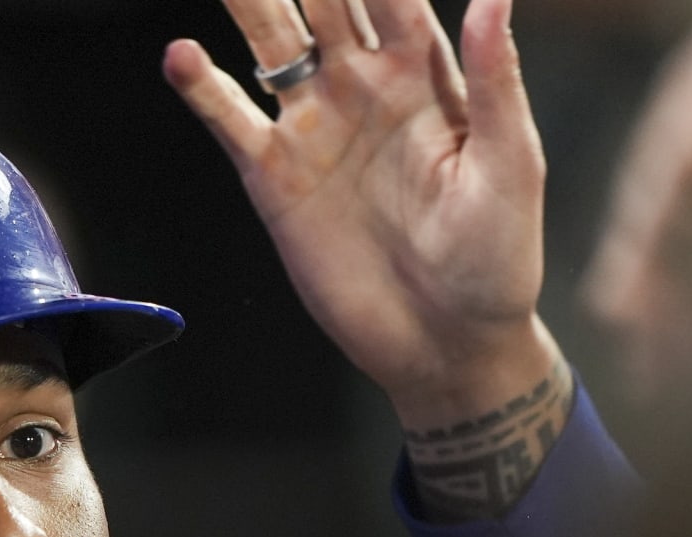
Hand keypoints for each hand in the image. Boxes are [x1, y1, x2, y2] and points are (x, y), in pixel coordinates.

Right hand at [164, 0, 559, 431]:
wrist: (448, 343)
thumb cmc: (497, 257)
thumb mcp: (510, 165)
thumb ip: (497, 79)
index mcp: (426, 70)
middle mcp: (362, 83)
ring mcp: (314, 127)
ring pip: (268, 38)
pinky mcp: (274, 180)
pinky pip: (231, 121)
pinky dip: (204, 88)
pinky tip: (181, 56)